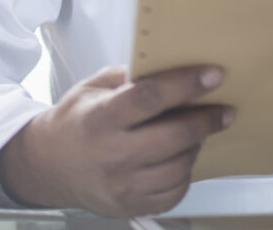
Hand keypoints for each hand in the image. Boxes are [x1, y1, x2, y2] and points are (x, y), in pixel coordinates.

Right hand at [0, 64, 232, 216]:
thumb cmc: (75, 121)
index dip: (186, 85)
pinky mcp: (129, 207)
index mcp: (100, 118)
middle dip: (206, 120)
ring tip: (196, 133)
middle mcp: (111, 154)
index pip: (150, 98)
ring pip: (179, 166)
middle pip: (173, 136)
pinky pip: (174, 192)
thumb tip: (171, 64)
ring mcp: (121, 186)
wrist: (47, 166)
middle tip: (224, 111)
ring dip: (196, 146)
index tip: (213, 75)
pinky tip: (180, 158)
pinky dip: (185, 173)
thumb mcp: (93, 87)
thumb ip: (129, 76)